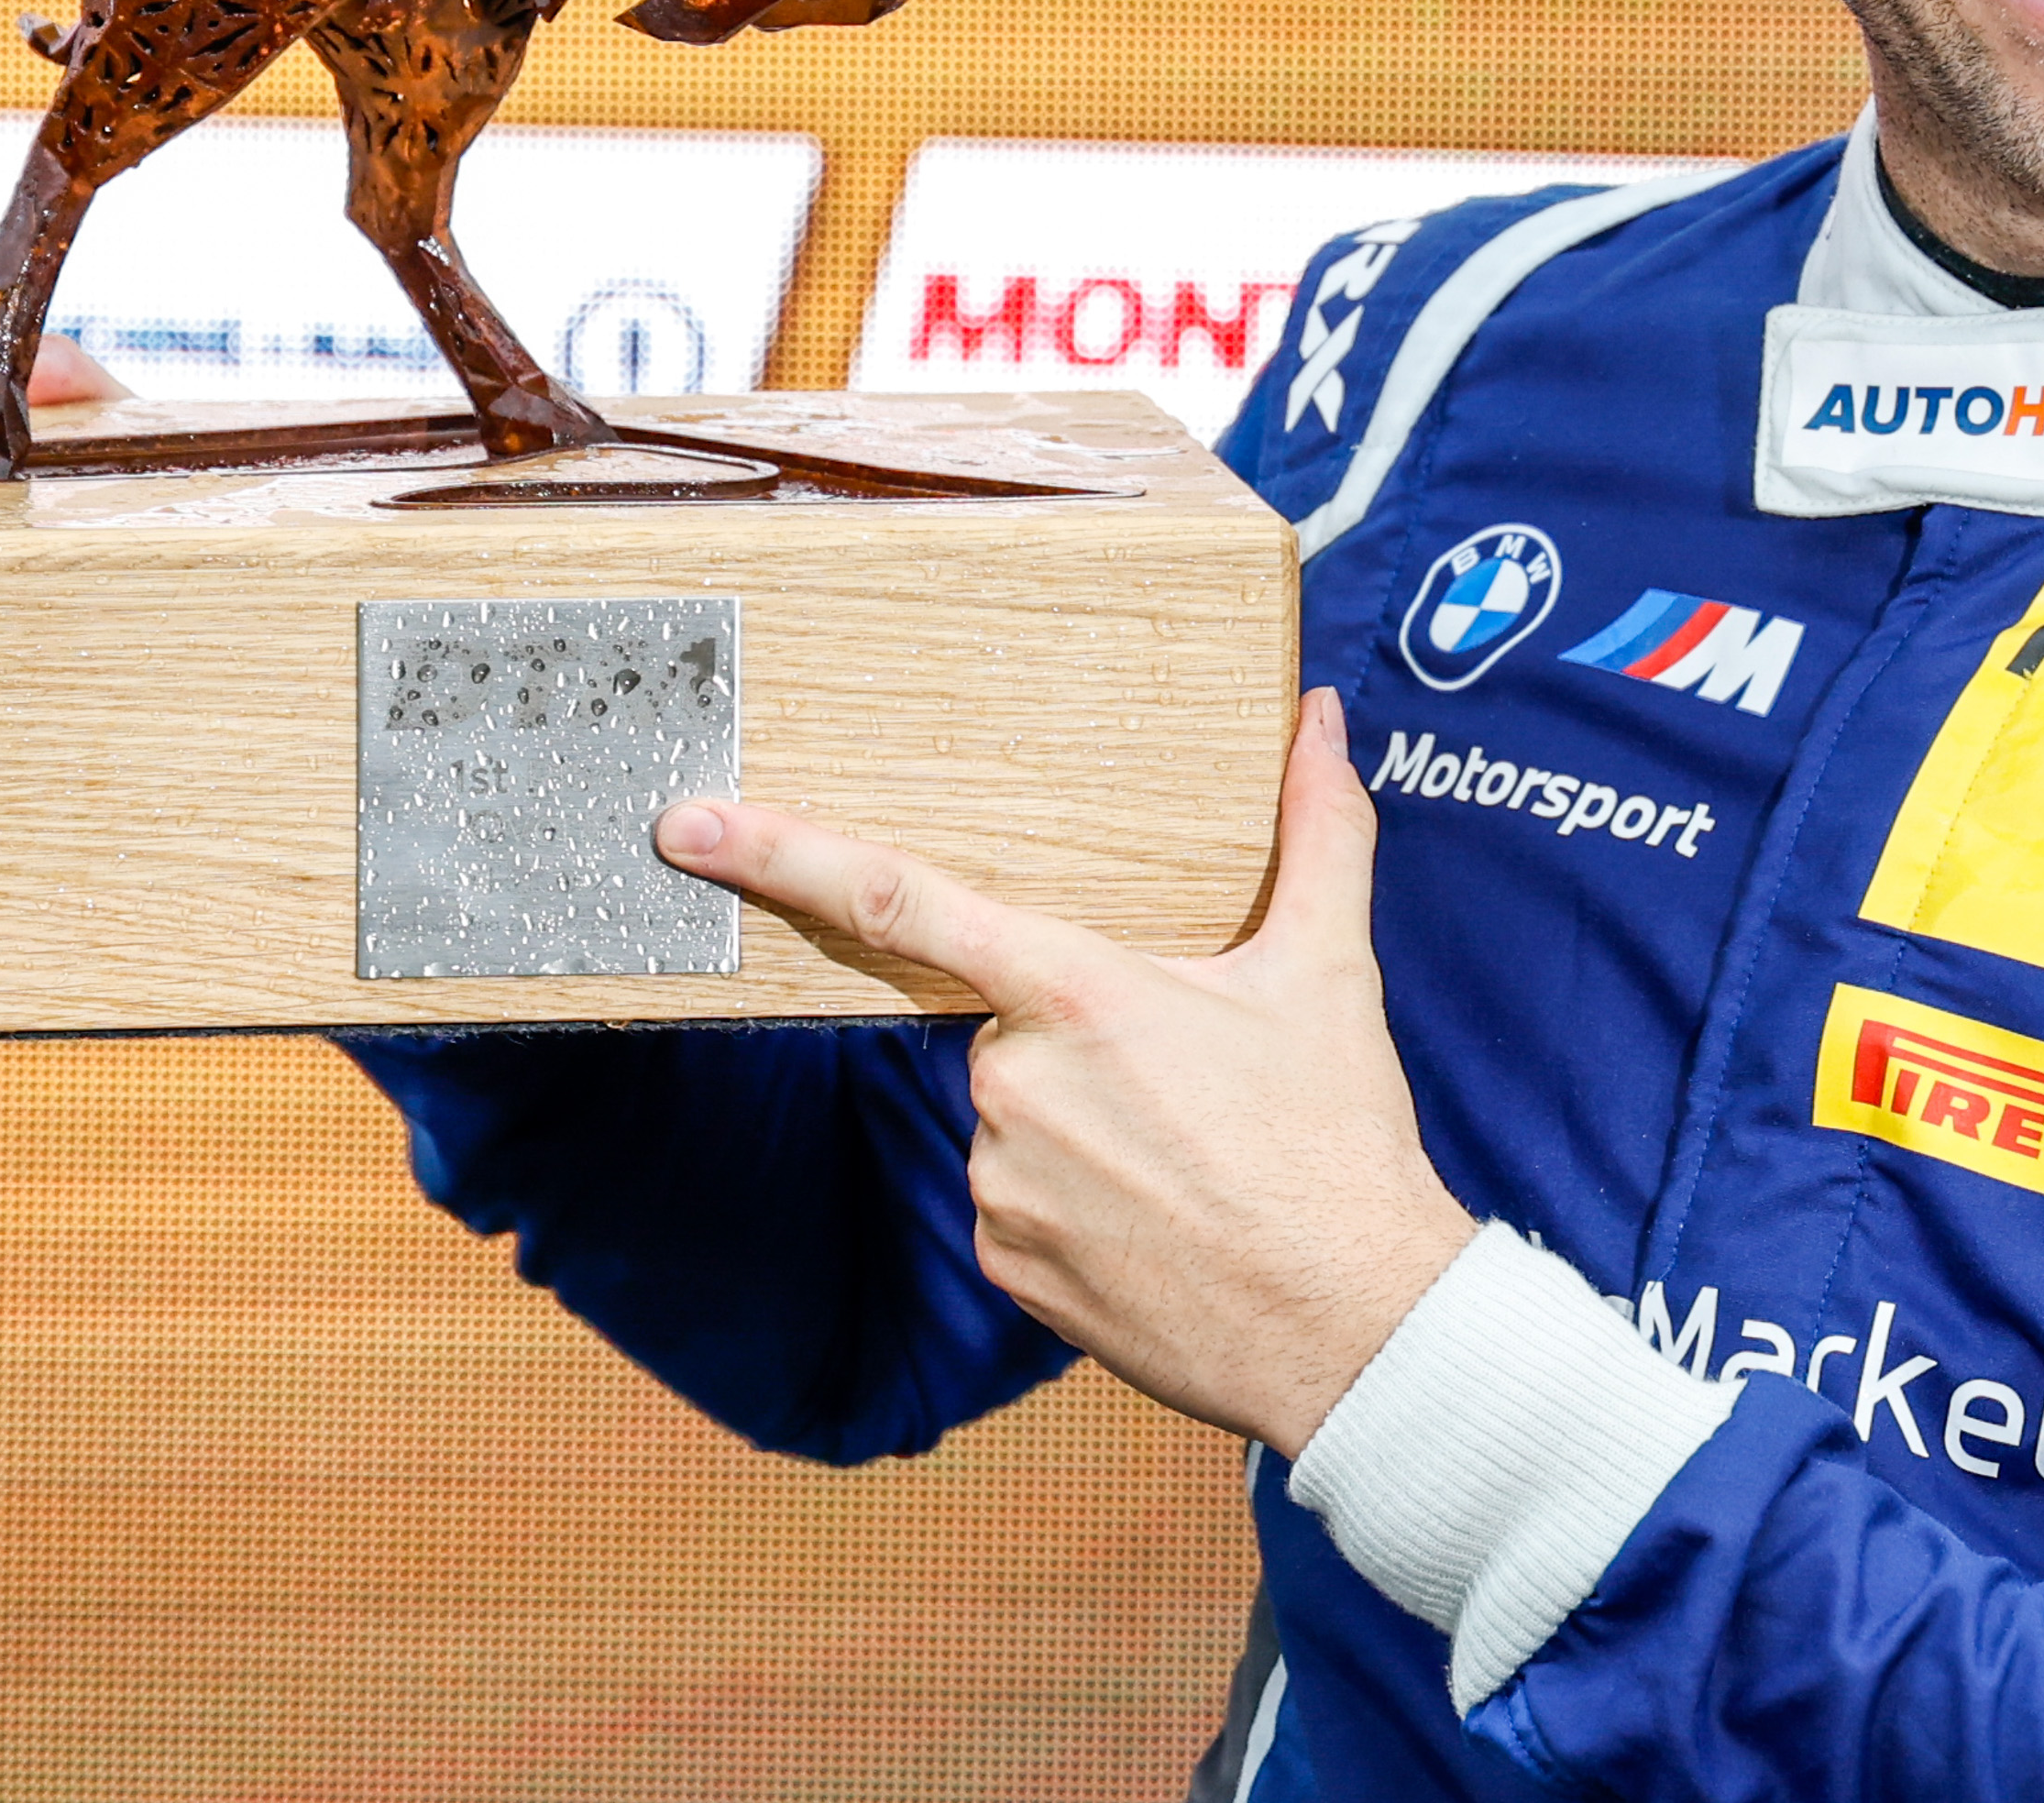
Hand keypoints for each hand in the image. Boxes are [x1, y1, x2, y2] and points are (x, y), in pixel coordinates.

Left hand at [652, 688, 1473, 1455]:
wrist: (1354, 1327)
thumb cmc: (1337, 1143)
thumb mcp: (1327, 972)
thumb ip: (1317, 829)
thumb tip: (1318, 715)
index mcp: (1079, 994)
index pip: (902, 901)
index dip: (783, 854)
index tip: (690, 825)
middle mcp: (1015, 1084)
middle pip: (1002, 1025)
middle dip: (1076, 1040)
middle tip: (1183, 1087)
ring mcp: (999, 1182)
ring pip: (1007, 1115)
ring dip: (1076, 1125)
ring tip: (1186, 1166)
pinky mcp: (1001, 1264)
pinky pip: (1010, 1202)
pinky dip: (1070, 1202)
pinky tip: (1154, 1224)